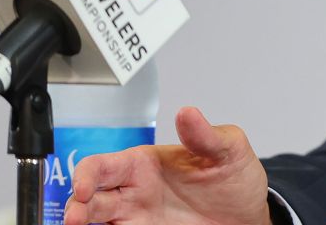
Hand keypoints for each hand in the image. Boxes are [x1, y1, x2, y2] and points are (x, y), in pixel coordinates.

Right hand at [64, 106, 271, 224]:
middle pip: (90, 198)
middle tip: (76, 218)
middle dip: (76, 207)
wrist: (250, 214)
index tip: (84, 187)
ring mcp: (138, 218)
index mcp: (145, 164)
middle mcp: (135, 192)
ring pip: (97, 221)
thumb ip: (206, 135)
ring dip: (84, 224)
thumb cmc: (235, 177)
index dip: (86, 174)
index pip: (102, 165)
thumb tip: (188, 112)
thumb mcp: (228, 150)